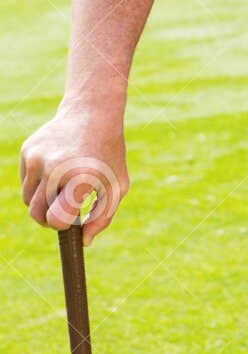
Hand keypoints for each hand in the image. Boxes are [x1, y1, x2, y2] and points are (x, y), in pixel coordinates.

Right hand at [20, 104, 128, 246]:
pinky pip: (25, 181)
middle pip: (36, 214)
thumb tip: (83, 242)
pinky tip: (55, 168)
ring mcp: (38, 157)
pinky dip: (37, 182)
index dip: (61, 225)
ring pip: (28, 199)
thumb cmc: (108, 153)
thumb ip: (102, 217)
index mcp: (81, 177)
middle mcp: (56, 167)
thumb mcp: (117, 185)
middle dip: (48, 218)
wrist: (92, 112)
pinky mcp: (27, 150)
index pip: (56, 220)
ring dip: (42, 200)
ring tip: (62, 185)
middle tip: (63, 208)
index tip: (70, 219)